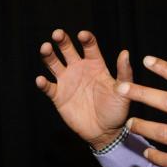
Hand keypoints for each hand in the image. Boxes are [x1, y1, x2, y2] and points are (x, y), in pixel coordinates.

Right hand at [36, 29, 132, 149]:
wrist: (105, 131)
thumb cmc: (116, 110)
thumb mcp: (122, 91)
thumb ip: (124, 72)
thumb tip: (125, 53)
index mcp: (95, 64)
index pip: (89, 46)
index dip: (85, 39)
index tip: (82, 35)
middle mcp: (79, 69)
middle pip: (67, 50)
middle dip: (62, 40)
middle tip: (57, 34)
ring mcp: (67, 82)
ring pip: (54, 63)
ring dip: (48, 55)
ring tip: (45, 48)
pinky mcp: (58, 96)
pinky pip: (48, 87)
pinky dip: (43, 83)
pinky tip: (41, 80)